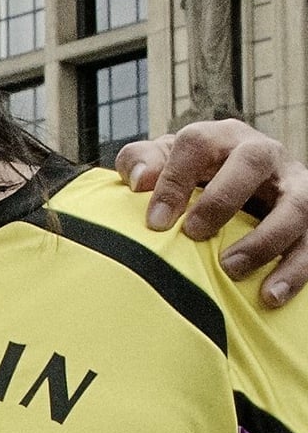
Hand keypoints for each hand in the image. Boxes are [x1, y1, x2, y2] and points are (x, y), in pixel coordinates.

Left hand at [117, 119, 307, 306]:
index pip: (198, 144)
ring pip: (296, 204)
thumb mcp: (163, 162)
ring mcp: (294, 184)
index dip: (174, 180)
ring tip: (231, 269)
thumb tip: (140, 180)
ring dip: (264, 240)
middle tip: (195, 235)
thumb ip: (141, 161)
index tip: (156, 221)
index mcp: (221, 137)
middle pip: (252, 162)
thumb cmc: (191, 175)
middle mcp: (263, 153)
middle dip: (222, 200)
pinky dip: (295, 270)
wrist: (239, 186)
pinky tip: (271, 295)